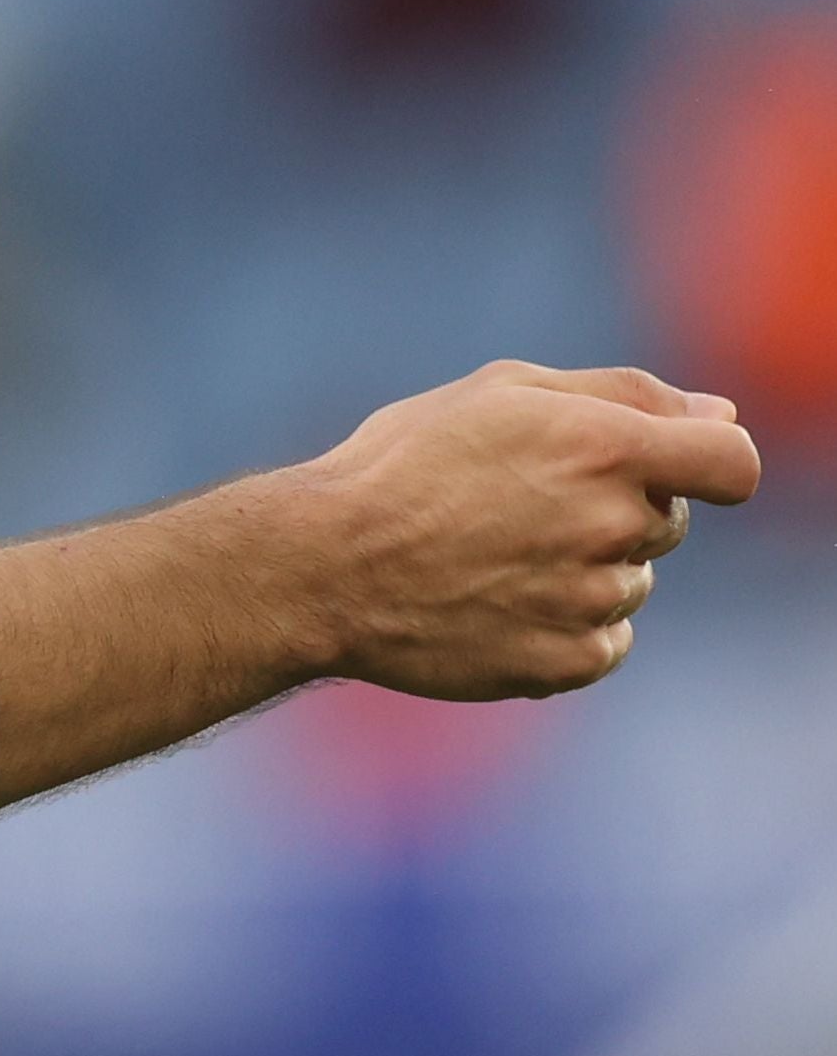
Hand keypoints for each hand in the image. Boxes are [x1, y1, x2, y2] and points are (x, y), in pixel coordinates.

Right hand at [299, 361, 760, 701]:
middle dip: (618, 510)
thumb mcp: (501, 393)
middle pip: (669, 522)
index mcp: (605, 447)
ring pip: (631, 584)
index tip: (678, 468)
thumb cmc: (402, 466)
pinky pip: (605, 643)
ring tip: (493, 559)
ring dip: (586, 570)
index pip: (733, 463)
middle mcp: (609, 524)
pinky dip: (567, 627)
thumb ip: (622, 394)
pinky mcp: (565, 662)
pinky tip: (497, 605)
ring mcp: (590, 600)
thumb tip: (719, 414)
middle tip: (522, 507)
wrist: (321, 567)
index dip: (713, 462)